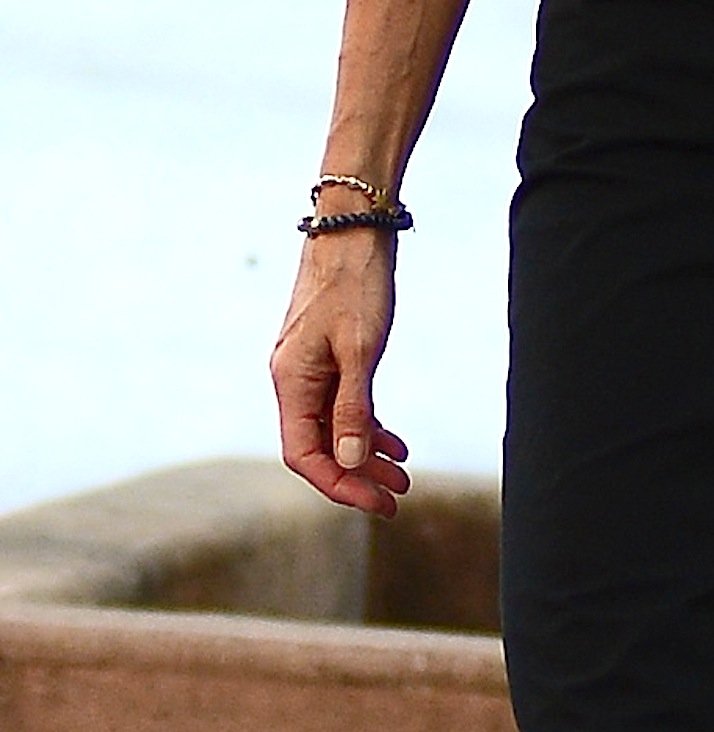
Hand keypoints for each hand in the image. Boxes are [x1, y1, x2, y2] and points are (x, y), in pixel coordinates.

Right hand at [271, 236, 411, 516]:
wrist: (354, 228)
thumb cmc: (356, 283)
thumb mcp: (361, 349)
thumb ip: (354, 407)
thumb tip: (351, 463)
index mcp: (291, 383)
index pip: (305, 455)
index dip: (339, 484)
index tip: (377, 502)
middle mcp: (294, 381)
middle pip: (320, 446)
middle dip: (357, 475)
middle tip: (398, 497)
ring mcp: (311, 368)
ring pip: (335, 427)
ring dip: (367, 453)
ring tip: (404, 475)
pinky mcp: (331, 354)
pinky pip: (345, 404)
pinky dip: (369, 425)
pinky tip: (396, 441)